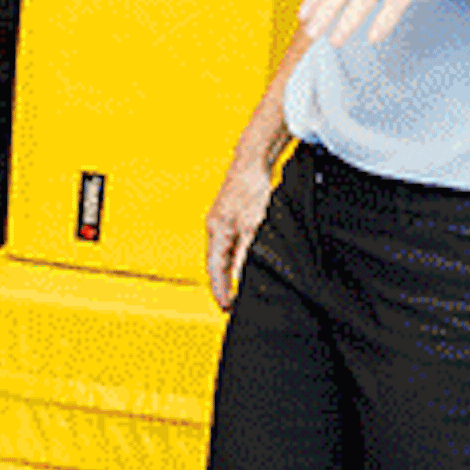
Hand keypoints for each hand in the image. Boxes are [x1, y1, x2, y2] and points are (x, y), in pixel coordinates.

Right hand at [205, 145, 277, 306]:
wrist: (252, 162)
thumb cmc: (251, 189)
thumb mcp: (254, 226)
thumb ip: (247, 253)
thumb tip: (243, 277)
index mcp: (216, 232)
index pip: (215, 269)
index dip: (220, 290)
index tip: (226, 307)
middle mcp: (214, 227)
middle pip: (215, 264)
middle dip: (221, 285)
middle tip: (229, 305)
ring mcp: (220, 221)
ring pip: (221, 254)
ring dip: (226, 273)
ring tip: (235, 290)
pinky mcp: (229, 216)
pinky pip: (227, 244)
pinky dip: (231, 259)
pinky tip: (241, 263)